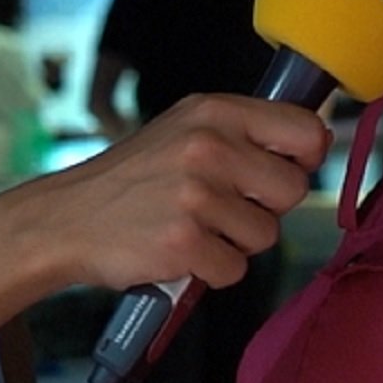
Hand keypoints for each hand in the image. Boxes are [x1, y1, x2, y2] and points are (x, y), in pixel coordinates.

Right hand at [23, 93, 328, 292]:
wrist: (66, 218)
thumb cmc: (133, 179)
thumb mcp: (185, 130)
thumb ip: (244, 132)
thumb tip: (317, 142)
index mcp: (214, 112)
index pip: (305, 130)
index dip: (305, 159)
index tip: (282, 171)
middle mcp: (208, 146)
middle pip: (293, 189)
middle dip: (267, 208)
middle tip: (225, 208)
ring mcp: (195, 195)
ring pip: (266, 235)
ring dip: (236, 242)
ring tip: (194, 227)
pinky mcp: (183, 243)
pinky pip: (235, 270)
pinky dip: (211, 270)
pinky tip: (180, 251)